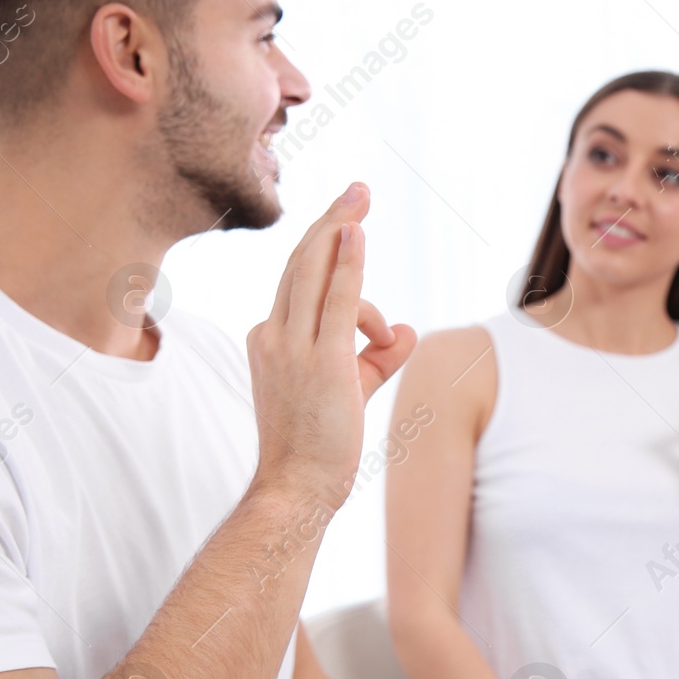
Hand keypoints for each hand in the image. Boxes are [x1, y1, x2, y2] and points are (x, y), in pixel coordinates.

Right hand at [247, 183, 416, 501]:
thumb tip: (408, 331)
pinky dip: (346, 263)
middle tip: (358, 189)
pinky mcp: (320, 362)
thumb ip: (378, 357)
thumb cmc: (319, 447)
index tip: (345, 218)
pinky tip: (356, 232)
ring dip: (339, 227)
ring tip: (361, 196)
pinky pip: (335, 300)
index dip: (323, 245)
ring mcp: (293, 347)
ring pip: (314, 272)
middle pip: (302, 262)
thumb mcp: (351, 391)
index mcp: (271, 339)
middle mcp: (274, 335)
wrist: (294, 489)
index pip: (300, 282)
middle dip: (330, 221)